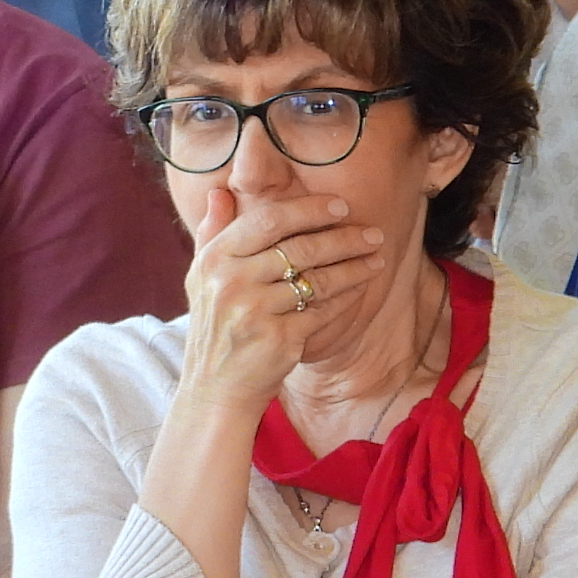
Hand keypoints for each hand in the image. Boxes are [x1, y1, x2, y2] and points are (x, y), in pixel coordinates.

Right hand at [173, 184, 389, 414]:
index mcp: (214, 259)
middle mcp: (231, 282)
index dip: (308, 209)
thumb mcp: (200, 277)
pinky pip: (323, 311)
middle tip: (373, 234)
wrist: (215, 387)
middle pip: (299, 248)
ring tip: (376, 259)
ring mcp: (255, 312)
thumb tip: (218, 191)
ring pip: (317, 280)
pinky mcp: (279, 340)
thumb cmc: (214, 325)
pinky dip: (346, 299)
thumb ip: (211, 231)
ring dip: (353, 268)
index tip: (340, 206)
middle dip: (343, 238)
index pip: (267, 221)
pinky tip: (360, 290)